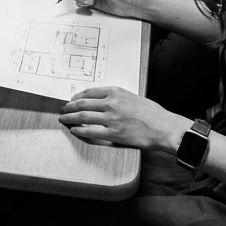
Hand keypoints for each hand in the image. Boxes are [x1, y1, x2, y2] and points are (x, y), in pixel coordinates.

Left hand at [59, 86, 184, 151]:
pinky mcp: (113, 134)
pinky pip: (90, 132)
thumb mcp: (132, 97)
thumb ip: (116, 98)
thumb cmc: (152, 113)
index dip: (77, 97)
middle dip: (69, 107)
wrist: (163, 127)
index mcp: (116, 92)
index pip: (89, 92)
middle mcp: (111, 103)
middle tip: (63, 109)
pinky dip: (79, 131)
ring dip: (70, 118)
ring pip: (83, 117)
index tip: (71, 100)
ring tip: (64, 120)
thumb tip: (102, 103)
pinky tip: (74, 131)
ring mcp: (111, 119)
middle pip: (82, 104)